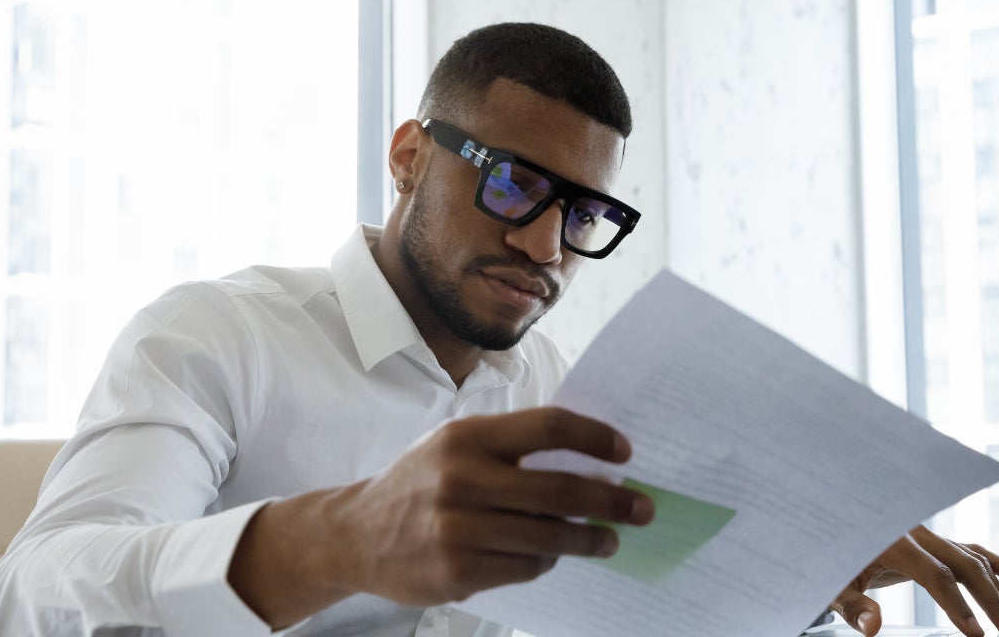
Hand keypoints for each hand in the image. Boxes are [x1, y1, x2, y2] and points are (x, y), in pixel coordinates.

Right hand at [229, 407, 654, 625]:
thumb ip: (511, 449)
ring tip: (609, 540)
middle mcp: (461, 478)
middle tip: (642, 508)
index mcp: (467, 437)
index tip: (624, 453)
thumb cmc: (420, 484)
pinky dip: (547, 563)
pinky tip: (551, 557)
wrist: (356, 534)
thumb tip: (588, 461)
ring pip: (549, 537)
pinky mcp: (457, 570)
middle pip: (558, 489)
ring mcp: (457, 528)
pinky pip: (525, 568)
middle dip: (611, 501)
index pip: (547, 427)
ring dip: (589, 539)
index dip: (593, 438)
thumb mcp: (455, 447)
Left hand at [830, 525, 998, 636]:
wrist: (826, 523)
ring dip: (997, 590)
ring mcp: (925, 533)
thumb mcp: (832, 585)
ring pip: (971, 557)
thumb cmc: (827, 558)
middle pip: (964, 563)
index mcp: (892, 540)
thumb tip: (874, 628)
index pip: (935, 575)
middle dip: (992, 600)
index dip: (958, 605)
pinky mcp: (930, 540)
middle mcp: (915, 531)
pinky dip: (994, 561)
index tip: (978, 635)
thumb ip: (852, 606)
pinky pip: (967, 548)